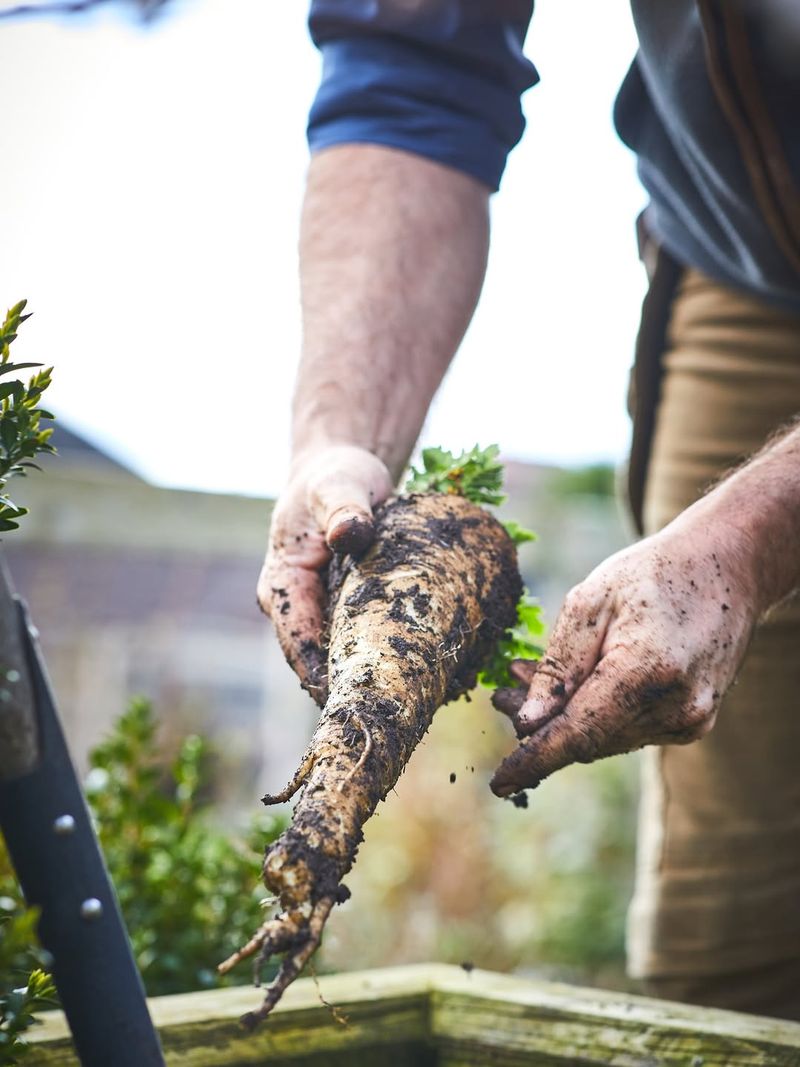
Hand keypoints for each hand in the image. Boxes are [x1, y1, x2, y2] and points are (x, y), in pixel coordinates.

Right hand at [258, 444, 392, 704]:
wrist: (340, 472)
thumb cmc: (335, 476)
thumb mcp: (339, 484)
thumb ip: (344, 508)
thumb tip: (350, 533)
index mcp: (280, 585)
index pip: (299, 644)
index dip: (327, 677)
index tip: (362, 700)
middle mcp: (294, 608)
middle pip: (318, 662)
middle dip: (353, 686)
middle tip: (397, 710)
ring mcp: (317, 614)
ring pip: (339, 658)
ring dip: (370, 675)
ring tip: (413, 699)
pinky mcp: (341, 613)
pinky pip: (359, 643)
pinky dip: (383, 656)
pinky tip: (420, 673)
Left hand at [490, 523, 759, 796]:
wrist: (727, 569)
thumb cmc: (652, 575)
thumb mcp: (590, 601)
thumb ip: (558, 667)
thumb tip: (528, 726)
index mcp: (647, 672)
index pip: (578, 735)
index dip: (534, 760)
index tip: (499, 783)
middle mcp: (675, 707)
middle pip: (588, 739)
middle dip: (540, 725)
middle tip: (501, 695)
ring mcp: (689, 720)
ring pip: (606, 738)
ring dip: (566, 718)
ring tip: (529, 680)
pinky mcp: (693, 723)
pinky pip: (630, 730)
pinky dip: (598, 714)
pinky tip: (577, 684)